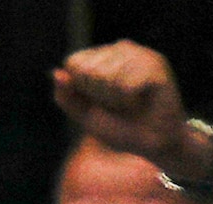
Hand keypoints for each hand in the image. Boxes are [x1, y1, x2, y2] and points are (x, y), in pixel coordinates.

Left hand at [49, 40, 202, 174]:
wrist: (153, 145)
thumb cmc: (120, 128)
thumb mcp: (86, 115)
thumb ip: (67, 97)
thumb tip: (56, 73)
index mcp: (103, 56)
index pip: (73, 63)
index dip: (81, 90)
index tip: (100, 101)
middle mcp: (121, 49)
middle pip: (89, 70)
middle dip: (99, 96)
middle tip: (119, 104)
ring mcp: (140, 55)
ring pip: (108, 76)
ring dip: (116, 100)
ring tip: (131, 103)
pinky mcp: (156, 66)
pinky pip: (127, 85)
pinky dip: (130, 101)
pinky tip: (141, 101)